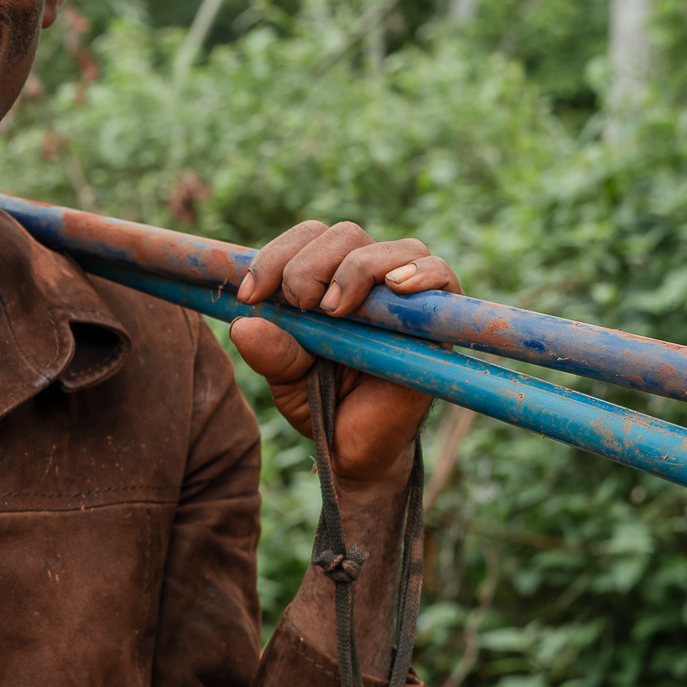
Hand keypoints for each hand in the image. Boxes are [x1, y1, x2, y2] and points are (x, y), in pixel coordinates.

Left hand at [227, 221, 464, 483]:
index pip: (306, 238)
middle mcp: (367, 279)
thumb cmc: (322, 403)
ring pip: (391, 248)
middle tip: (301, 306)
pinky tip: (396, 287)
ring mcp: (406, 297)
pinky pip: (442, 275)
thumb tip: (244, 325)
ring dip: (356, 269)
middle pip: (344, 235)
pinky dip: (421, 273)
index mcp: (325, 279)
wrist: (357, 451)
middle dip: (310, 265)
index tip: (251, 296)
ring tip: (336, 308)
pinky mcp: (438, 321)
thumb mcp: (286, 378)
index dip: (275, 256)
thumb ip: (269, 351)